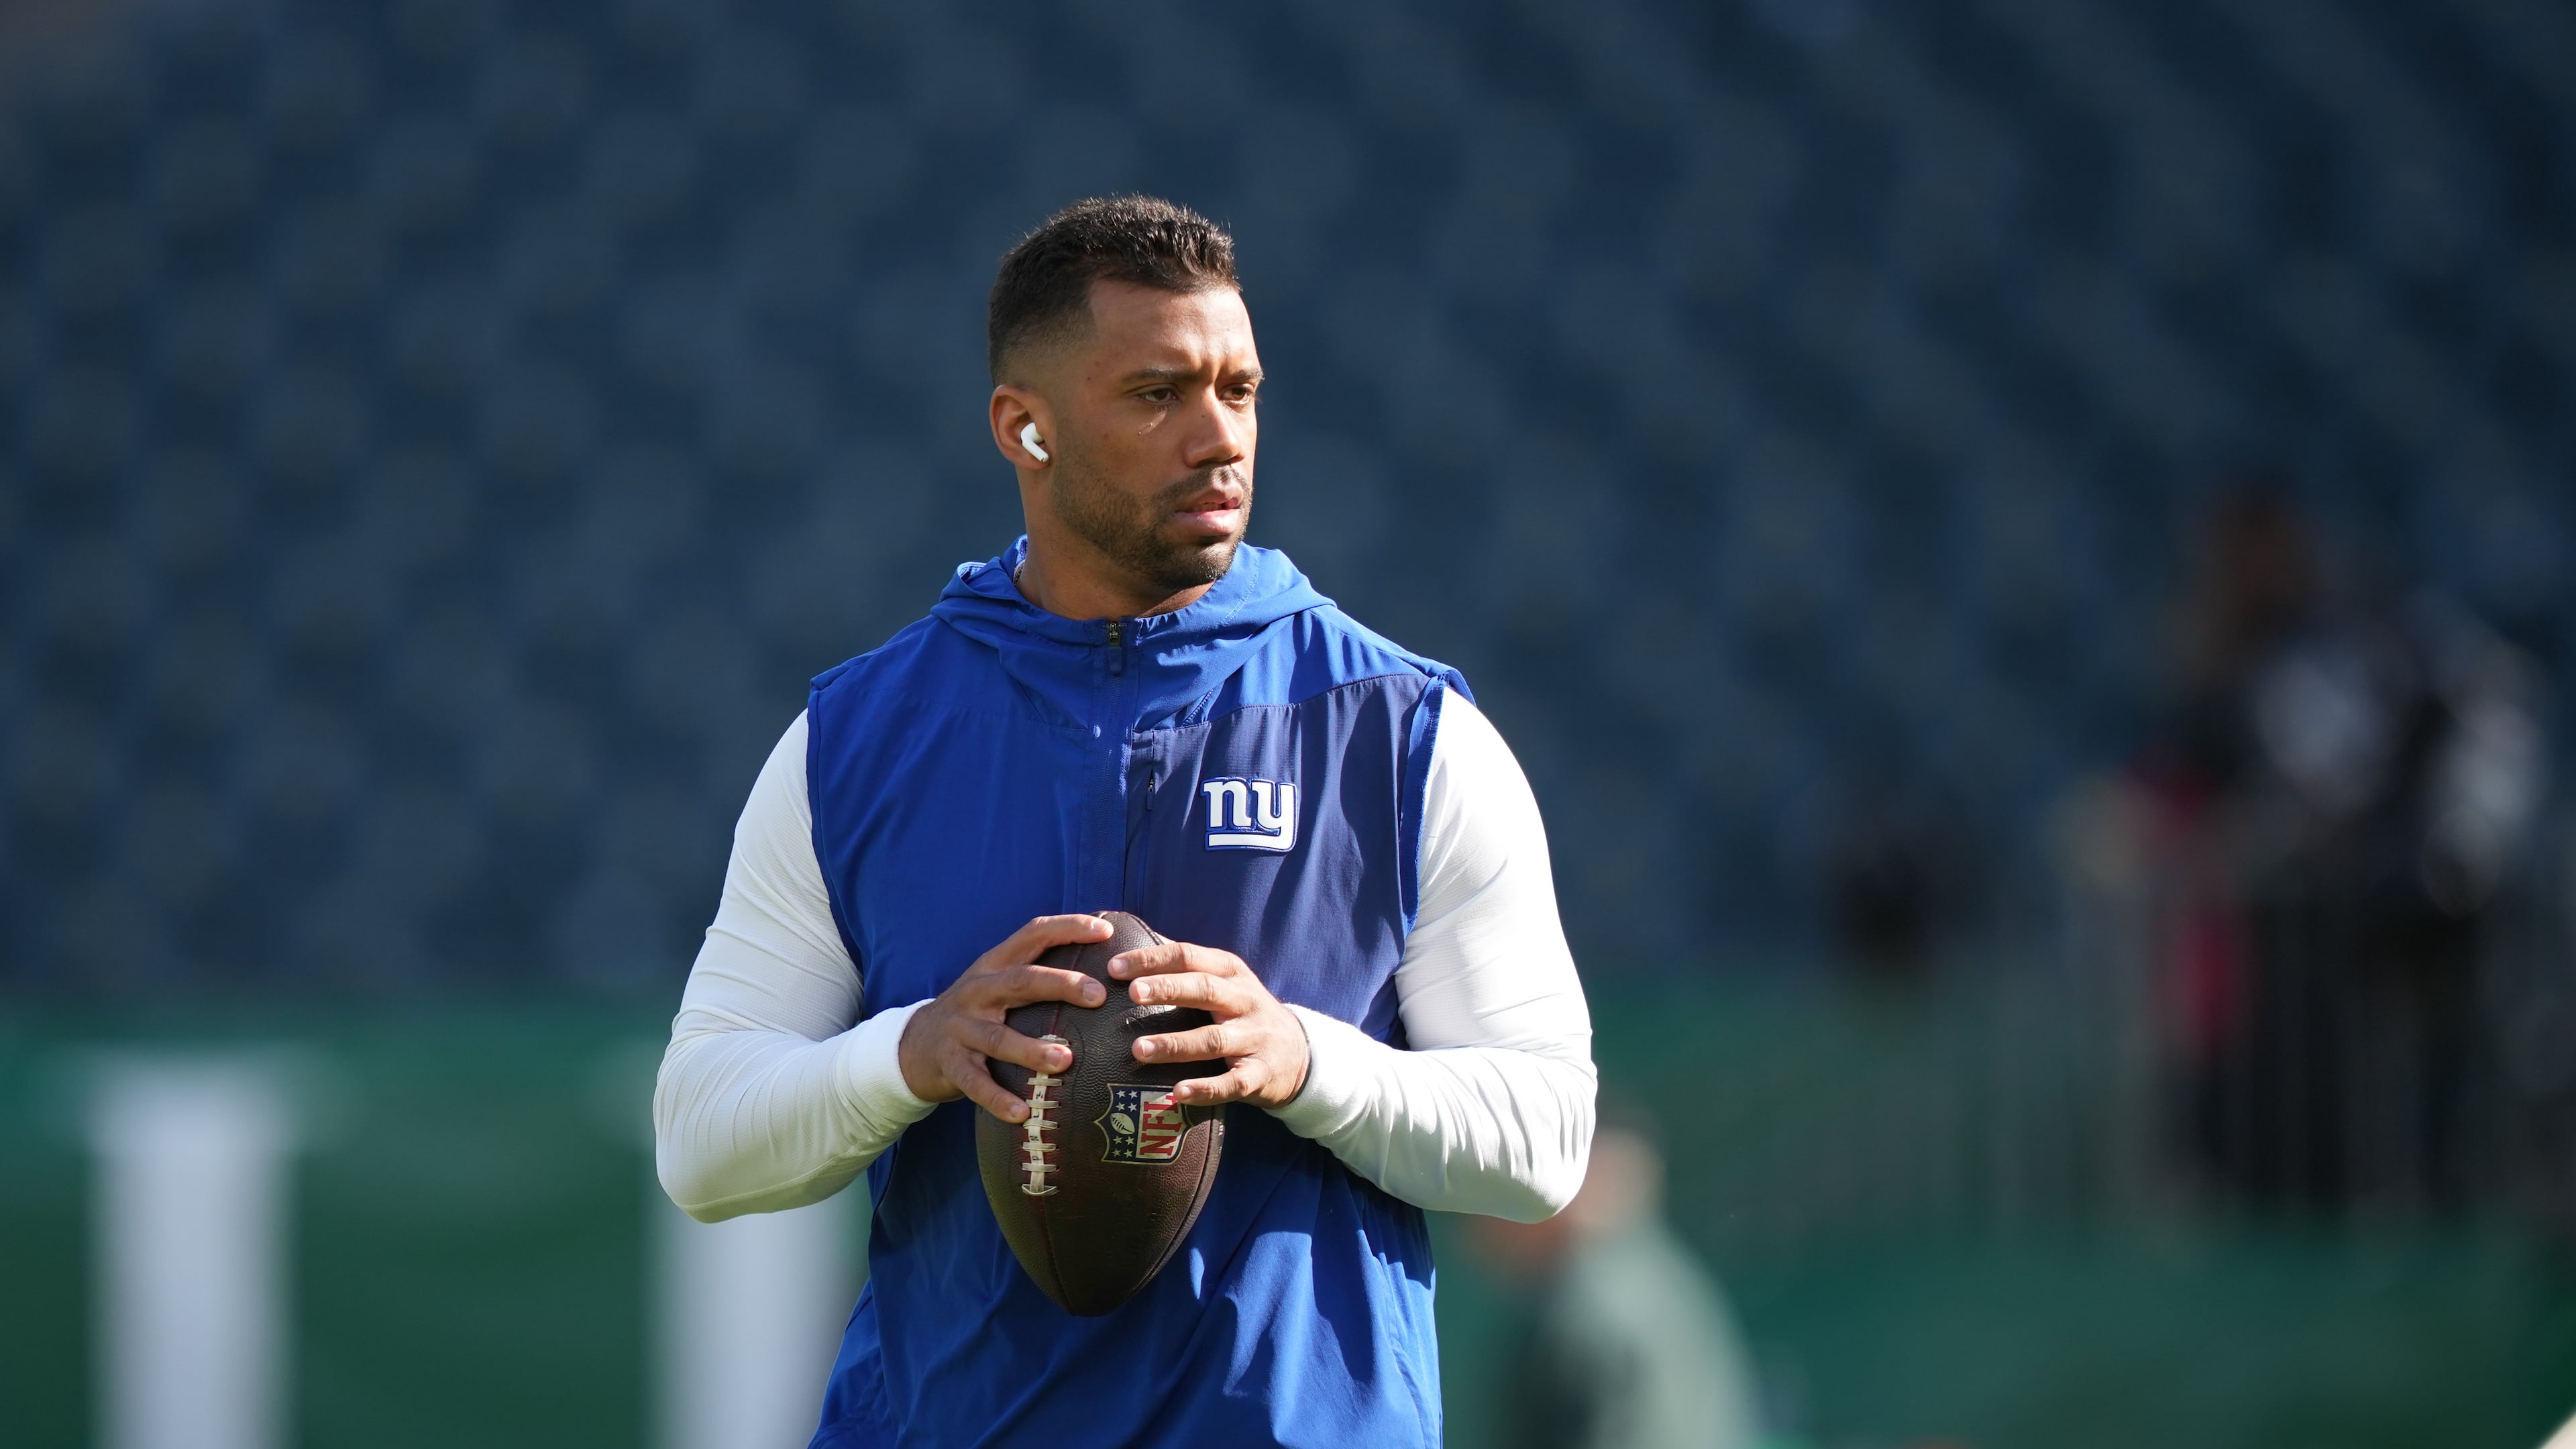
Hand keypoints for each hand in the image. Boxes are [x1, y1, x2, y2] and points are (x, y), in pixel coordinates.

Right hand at [898, 914, 1109, 1121]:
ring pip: (998, 1038)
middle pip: (1021, 982)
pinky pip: (976, 1083)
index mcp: (995, 965)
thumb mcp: (997, 982)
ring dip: (1032, 1050)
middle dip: (1061, 984)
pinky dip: (998, 1098)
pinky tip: (1022, 1112)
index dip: (1069, 928)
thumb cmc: (975, 1012)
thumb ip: (1036, 973)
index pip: (1034, 934)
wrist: (914, 1044)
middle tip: (1098, 995)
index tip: (1106, 932)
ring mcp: (962, 1028)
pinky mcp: (951, 1063)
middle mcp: (978, 991)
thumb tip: (1102, 972)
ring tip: (1065, 1060)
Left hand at [1111, 941, 1309, 1108]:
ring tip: (1139, 1050)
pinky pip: (1233, 1083)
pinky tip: (1178, 1092)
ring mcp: (1255, 1038)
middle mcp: (1244, 1000)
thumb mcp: (1224, 979)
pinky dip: (1206, 1089)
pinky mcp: (1260, 1074)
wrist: (1298, 1053)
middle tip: (1132, 993)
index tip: (1115, 966)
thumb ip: (1185, 962)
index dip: (1153, 960)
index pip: (1189, 956)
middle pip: (1205, 989)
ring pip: (1214, 1039)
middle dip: (1168, 989)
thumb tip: (1130, 935)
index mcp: (1231, 972)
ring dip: (1176, 1044)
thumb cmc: (1242, 1012)